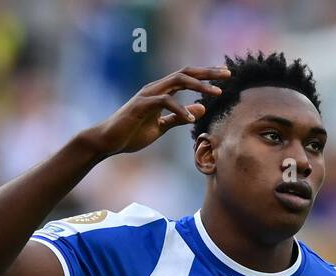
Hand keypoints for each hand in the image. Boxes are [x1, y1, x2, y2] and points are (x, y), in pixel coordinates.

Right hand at [81, 66, 228, 157]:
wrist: (108, 141)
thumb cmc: (132, 133)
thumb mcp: (161, 127)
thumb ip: (179, 119)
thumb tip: (201, 110)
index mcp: (161, 92)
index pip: (187, 78)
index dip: (206, 75)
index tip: (225, 76)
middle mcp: (155, 88)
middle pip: (186, 73)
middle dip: (207, 73)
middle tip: (227, 75)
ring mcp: (148, 95)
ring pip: (177, 81)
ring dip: (198, 86)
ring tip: (215, 93)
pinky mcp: (141, 106)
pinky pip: (164, 102)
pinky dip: (179, 109)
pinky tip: (190, 118)